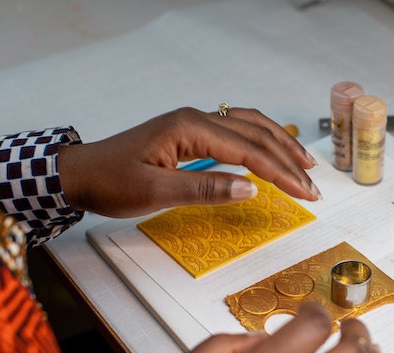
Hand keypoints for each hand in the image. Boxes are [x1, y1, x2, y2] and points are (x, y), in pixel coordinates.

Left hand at [57, 107, 320, 217]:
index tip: (305, 193)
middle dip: (288, 160)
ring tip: (305, 165)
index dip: (281, 173)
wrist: (80, 174)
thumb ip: (204, 189)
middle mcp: (197, 118)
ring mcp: (194, 122)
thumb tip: (250, 189)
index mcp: (190, 129)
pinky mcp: (190, 132)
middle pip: (256, 134)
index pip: (249, 151)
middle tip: (313, 186)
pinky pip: (236, 130)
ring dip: (280, 144)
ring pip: (250, 126)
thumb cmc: (111, 183)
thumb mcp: (155, 192)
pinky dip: (260, 141)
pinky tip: (271, 152)